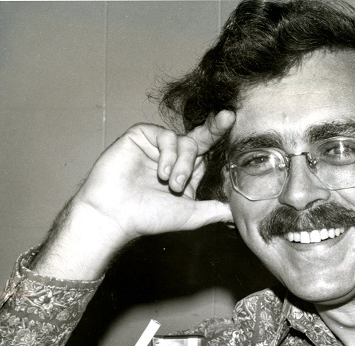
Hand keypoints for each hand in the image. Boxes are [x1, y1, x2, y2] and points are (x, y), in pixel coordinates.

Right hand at [33, 110, 235, 279]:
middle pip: (201, 138)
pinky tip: (160, 174)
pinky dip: (167, 155)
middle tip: (223, 125)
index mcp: (187, 171)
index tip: (231, 118)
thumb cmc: (149, 217)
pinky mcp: (141, 136)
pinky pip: (164, 136)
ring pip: (185, 141)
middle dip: (214, 131)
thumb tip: (239, 213)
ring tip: (171, 184)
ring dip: (183, 164)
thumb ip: (215, 210)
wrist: (115, 215)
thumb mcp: (191, 215)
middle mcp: (174, 156)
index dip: (220, 134)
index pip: (209, 150)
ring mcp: (158, 146)